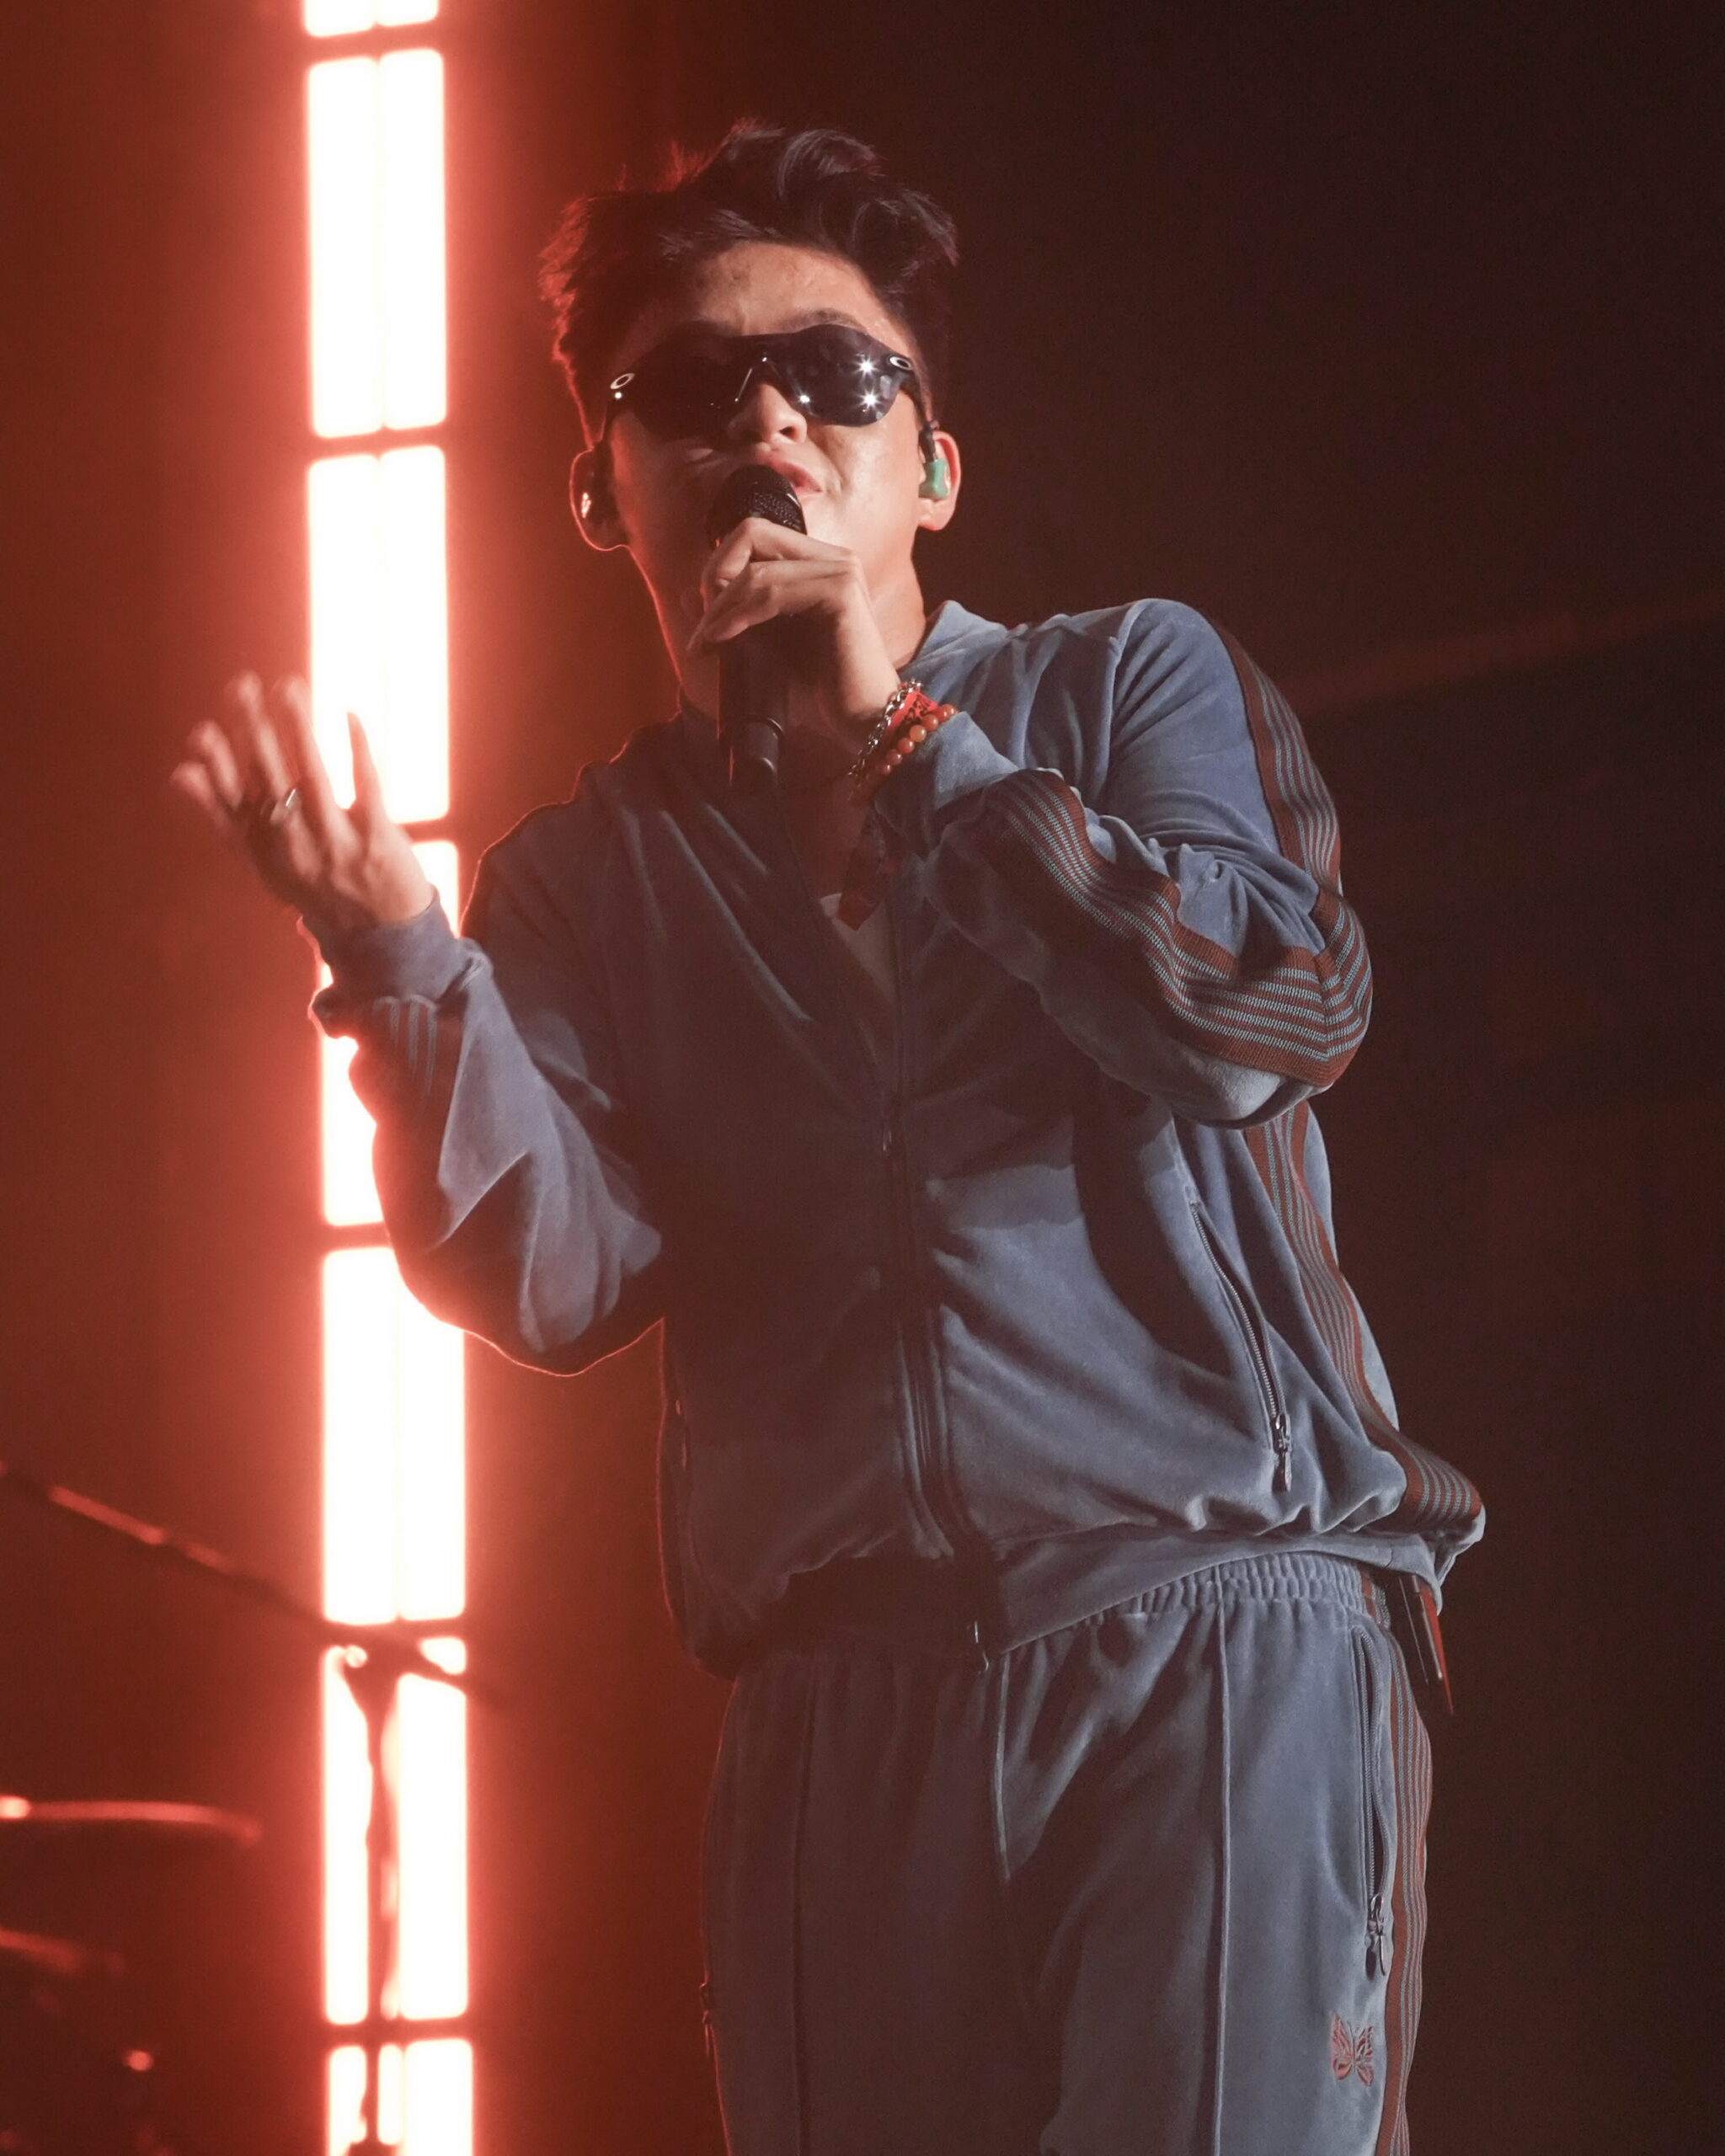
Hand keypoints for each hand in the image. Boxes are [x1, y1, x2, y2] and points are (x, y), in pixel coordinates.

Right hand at [169, 674, 433, 940]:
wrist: (379, 936)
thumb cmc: (315, 887)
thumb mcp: (261, 861)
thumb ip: (221, 816)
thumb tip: (178, 771)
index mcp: (264, 848)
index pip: (234, 802)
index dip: (219, 768)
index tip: (203, 732)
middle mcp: (296, 846)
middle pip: (270, 781)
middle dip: (254, 732)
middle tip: (242, 684)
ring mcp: (338, 843)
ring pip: (314, 778)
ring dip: (299, 730)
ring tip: (289, 686)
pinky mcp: (379, 839)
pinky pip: (367, 787)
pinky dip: (358, 750)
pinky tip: (350, 714)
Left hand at [688, 518, 902, 739]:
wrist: (865, 720)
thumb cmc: (823, 688)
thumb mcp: (770, 644)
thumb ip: (738, 617)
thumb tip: (689, 597)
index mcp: (821, 563)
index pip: (755, 534)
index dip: (720, 565)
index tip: (707, 615)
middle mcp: (834, 558)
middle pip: (752, 532)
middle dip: (716, 574)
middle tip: (704, 624)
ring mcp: (840, 571)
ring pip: (755, 570)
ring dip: (720, 608)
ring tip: (705, 643)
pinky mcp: (840, 594)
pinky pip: (770, 594)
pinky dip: (737, 616)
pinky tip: (720, 641)